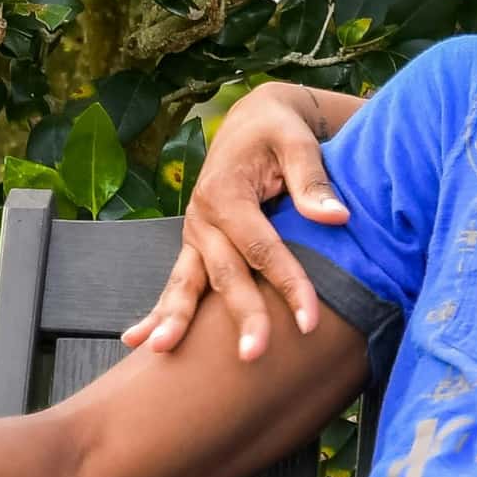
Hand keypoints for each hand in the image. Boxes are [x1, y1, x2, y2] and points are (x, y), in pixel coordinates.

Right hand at [127, 82, 353, 362]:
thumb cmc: (280, 132)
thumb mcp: (297, 142)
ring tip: (164, 351)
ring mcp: (195, 234)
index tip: (309, 322)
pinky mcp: (196, 245)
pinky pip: (178, 281)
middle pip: (224, 273)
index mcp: (227, 192)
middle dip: (241, 316)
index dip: (288, 284)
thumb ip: (313, 181)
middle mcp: (203, 217)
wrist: (252, 121)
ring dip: (176, 319)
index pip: (262, 248)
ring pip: (186, 282)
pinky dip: (160, 310)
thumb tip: (337, 217)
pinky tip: (140, 341)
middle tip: (254, 355)